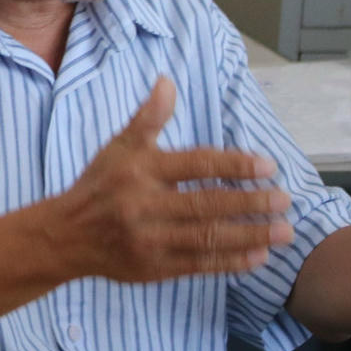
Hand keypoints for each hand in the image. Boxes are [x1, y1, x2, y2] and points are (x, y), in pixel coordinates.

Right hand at [56, 77, 293, 282]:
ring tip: (283, 231)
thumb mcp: (119, 146)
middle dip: (251, 203)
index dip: (235, 165)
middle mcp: (145, 205)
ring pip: (208, 238)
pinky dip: (231, 262)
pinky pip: (198, 265)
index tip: (268, 166)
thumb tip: (167, 81)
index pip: (197, 164)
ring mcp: (150, 240)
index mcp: (142, 169)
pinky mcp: (153, 268)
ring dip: (250, 235)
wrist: (65, 236)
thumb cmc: (99, 185)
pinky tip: (258, 257)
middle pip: (208, 204)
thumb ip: (149, 117)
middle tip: (285, 199)